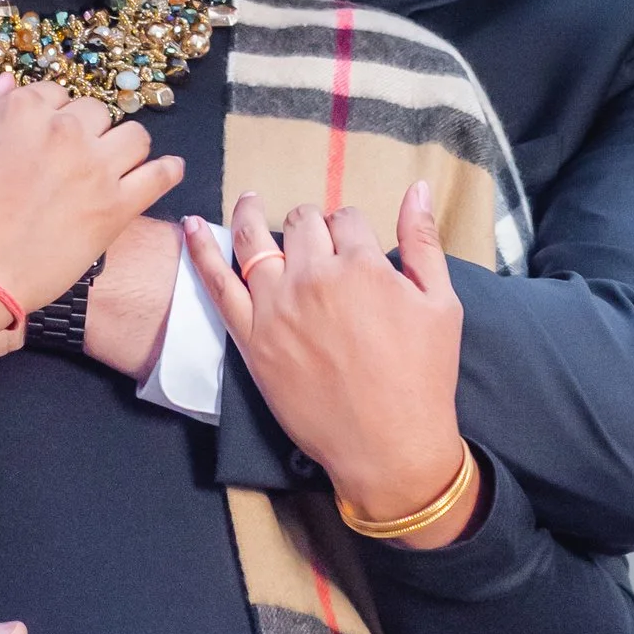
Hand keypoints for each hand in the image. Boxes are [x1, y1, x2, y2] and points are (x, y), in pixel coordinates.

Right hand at [0, 76, 183, 367]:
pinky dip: (167, 171)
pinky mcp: (117, 208)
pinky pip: (160, 176)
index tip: (46, 139)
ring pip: (134, 136)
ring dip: (124, 148)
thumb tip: (9, 81)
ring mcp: (95, 168)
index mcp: (23, 110)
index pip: (54, 95)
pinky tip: (167, 170)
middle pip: (95, 113)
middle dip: (86, 132)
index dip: (51, 118)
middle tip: (73, 161)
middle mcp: (65, 130)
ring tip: (113, 166)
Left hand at [182, 179, 483, 544]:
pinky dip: (201, 250)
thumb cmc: (422, 377)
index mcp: (362, 266)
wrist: (388, 445)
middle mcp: (314, 278)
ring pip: (256, 240)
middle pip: (303, 224)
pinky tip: (192, 225)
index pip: (347, 219)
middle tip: (315, 239)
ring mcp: (276, 307)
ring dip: (251, 213)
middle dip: (311, 224)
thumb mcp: (441, 304)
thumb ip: (423, 242)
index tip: (353, 244)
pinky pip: (217, 284)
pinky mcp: (251, 338)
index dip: (351, 228)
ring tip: (249, 199)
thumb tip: (416, 188)